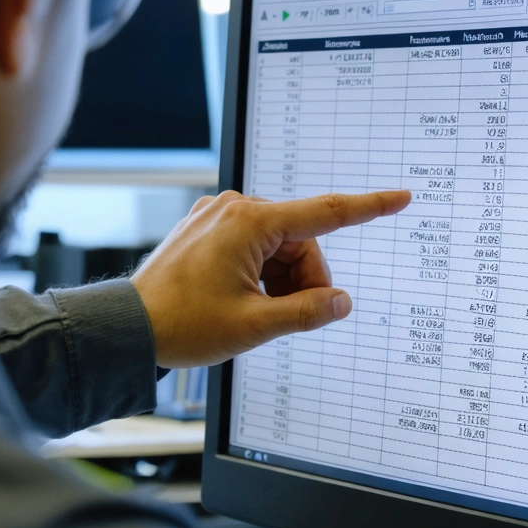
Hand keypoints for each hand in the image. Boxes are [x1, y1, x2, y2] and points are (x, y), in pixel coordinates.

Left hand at [130, 189, 410, 368]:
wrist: (128, 329)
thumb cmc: (183, 324)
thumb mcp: (255, 325)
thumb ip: (307, 312)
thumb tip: (341, 302)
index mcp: (249, 222)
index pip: (325, 212)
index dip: (368, 207)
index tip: (399, 198)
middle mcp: (234, 209)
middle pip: (301, 241)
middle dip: (305, 279)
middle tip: (289, 316)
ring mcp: (217, 217)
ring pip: (279, 246)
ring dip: (282, 280)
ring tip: (258, 312)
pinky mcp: (206, 230)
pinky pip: (254, 246)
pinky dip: (262, 274)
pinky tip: (246, 300)